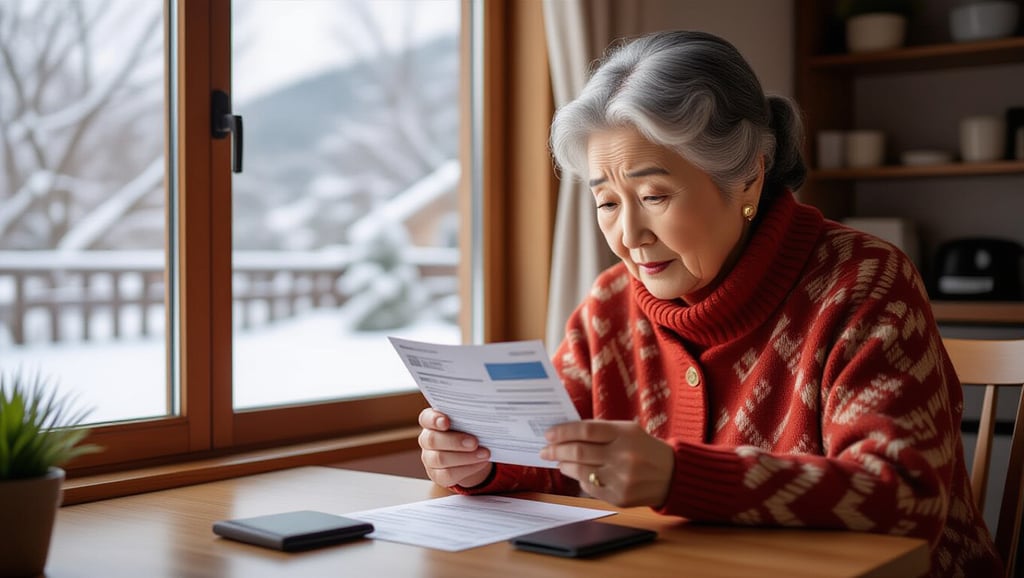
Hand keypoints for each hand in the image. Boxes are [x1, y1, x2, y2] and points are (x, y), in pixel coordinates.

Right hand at [418, 408, 492, 487]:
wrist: (470, 453)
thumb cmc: (468, 430)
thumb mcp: (468, 422)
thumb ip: (469, 418)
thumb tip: (485, 416)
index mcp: (431, 422)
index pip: (426, 418)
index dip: (433, 420)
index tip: (446, 422)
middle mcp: (427, 439)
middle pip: (432, 440)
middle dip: (455, 442)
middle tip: (474, 442)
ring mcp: (429, 458)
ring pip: (440, 459)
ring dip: (465, 457)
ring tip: (484, 454)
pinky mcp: (437, 475)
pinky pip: (448, 474)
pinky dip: (467, 469)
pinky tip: (480, 463)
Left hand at [540, 420, 672, 507]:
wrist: (672, 475)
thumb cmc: (644, 448)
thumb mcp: (628, 430)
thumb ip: (600, 430)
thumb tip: (566, 433)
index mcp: (625, 434)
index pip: (586, 431)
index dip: (563, 432)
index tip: (549, 434)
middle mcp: (623, 456)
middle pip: (579, 452)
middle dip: (557, 450)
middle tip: (546, 449)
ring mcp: (621, 479)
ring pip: (581, 472)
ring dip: (564, 465)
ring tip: (559, 461)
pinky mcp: (620, 497)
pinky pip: (590, 488)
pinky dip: (580, 479)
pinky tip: (577, 473)